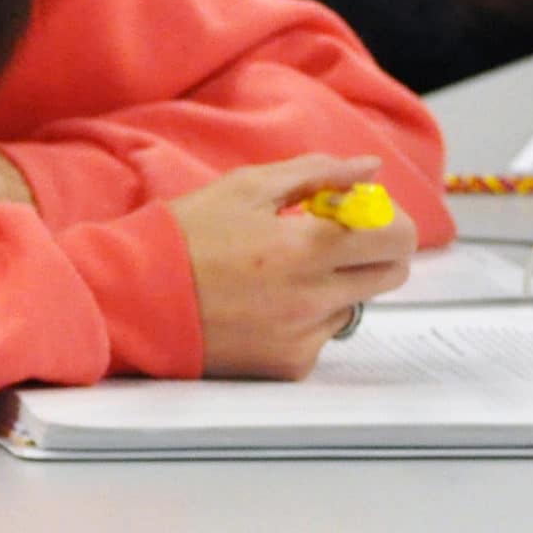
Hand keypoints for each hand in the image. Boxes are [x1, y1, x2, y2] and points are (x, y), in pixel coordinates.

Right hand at [169, 154, 418, 378]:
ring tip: (278, 273)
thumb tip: (367, 168)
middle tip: (330, 238)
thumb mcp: (245, 188)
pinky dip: (304, 317)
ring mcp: (305, 336)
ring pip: (355, 304)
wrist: (135, 296)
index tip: (360, 212)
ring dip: (334, 285)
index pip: (397, 236)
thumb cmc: (184, 236)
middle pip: (391, 273)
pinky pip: (321, 335)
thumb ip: (315, 174)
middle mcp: (316, 297)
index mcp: (308, 247)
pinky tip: (262, 304)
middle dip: (371, 249)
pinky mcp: (290, 364)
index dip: (388, 218)